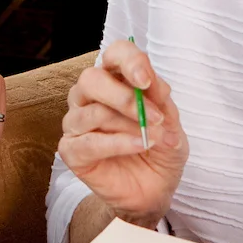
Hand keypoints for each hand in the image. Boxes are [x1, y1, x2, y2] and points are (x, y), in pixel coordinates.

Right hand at [56, 40, 187, 225]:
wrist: (156, 189)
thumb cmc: (160, 149)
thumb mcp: (171, 122)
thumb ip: (160, 100)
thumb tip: (152, 82)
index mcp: (115, 79)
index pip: (114, 54)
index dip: (129, 61)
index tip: (146, 81)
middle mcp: (90, 96)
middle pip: (91, 80)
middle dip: (124, 97)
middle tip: (154, 116)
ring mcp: (77, 123)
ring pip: (91, 112)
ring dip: (128, 125)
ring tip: (154, 138)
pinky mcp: (71, 150)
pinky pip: (88, 142)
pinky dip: (118, 144)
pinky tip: (139, 146)